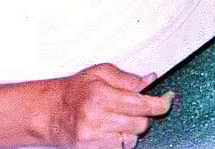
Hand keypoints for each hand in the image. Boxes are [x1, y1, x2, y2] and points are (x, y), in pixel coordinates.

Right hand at [0, 63, 171, 147]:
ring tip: (119, 118)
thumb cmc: (74, 91)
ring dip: (131, 129)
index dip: (159, 104)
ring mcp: (93, 137)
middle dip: (142, 115)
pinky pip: (120, 148)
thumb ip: (127, 78)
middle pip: (140, 123)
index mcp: (101, 96)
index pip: (140, 104)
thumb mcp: (100, 73)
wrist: (48, 112)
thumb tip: (150, 80)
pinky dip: (121, 140)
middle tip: (134, 107)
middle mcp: (97, 118)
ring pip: (132, 138)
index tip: (166, 102)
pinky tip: (112, 130)